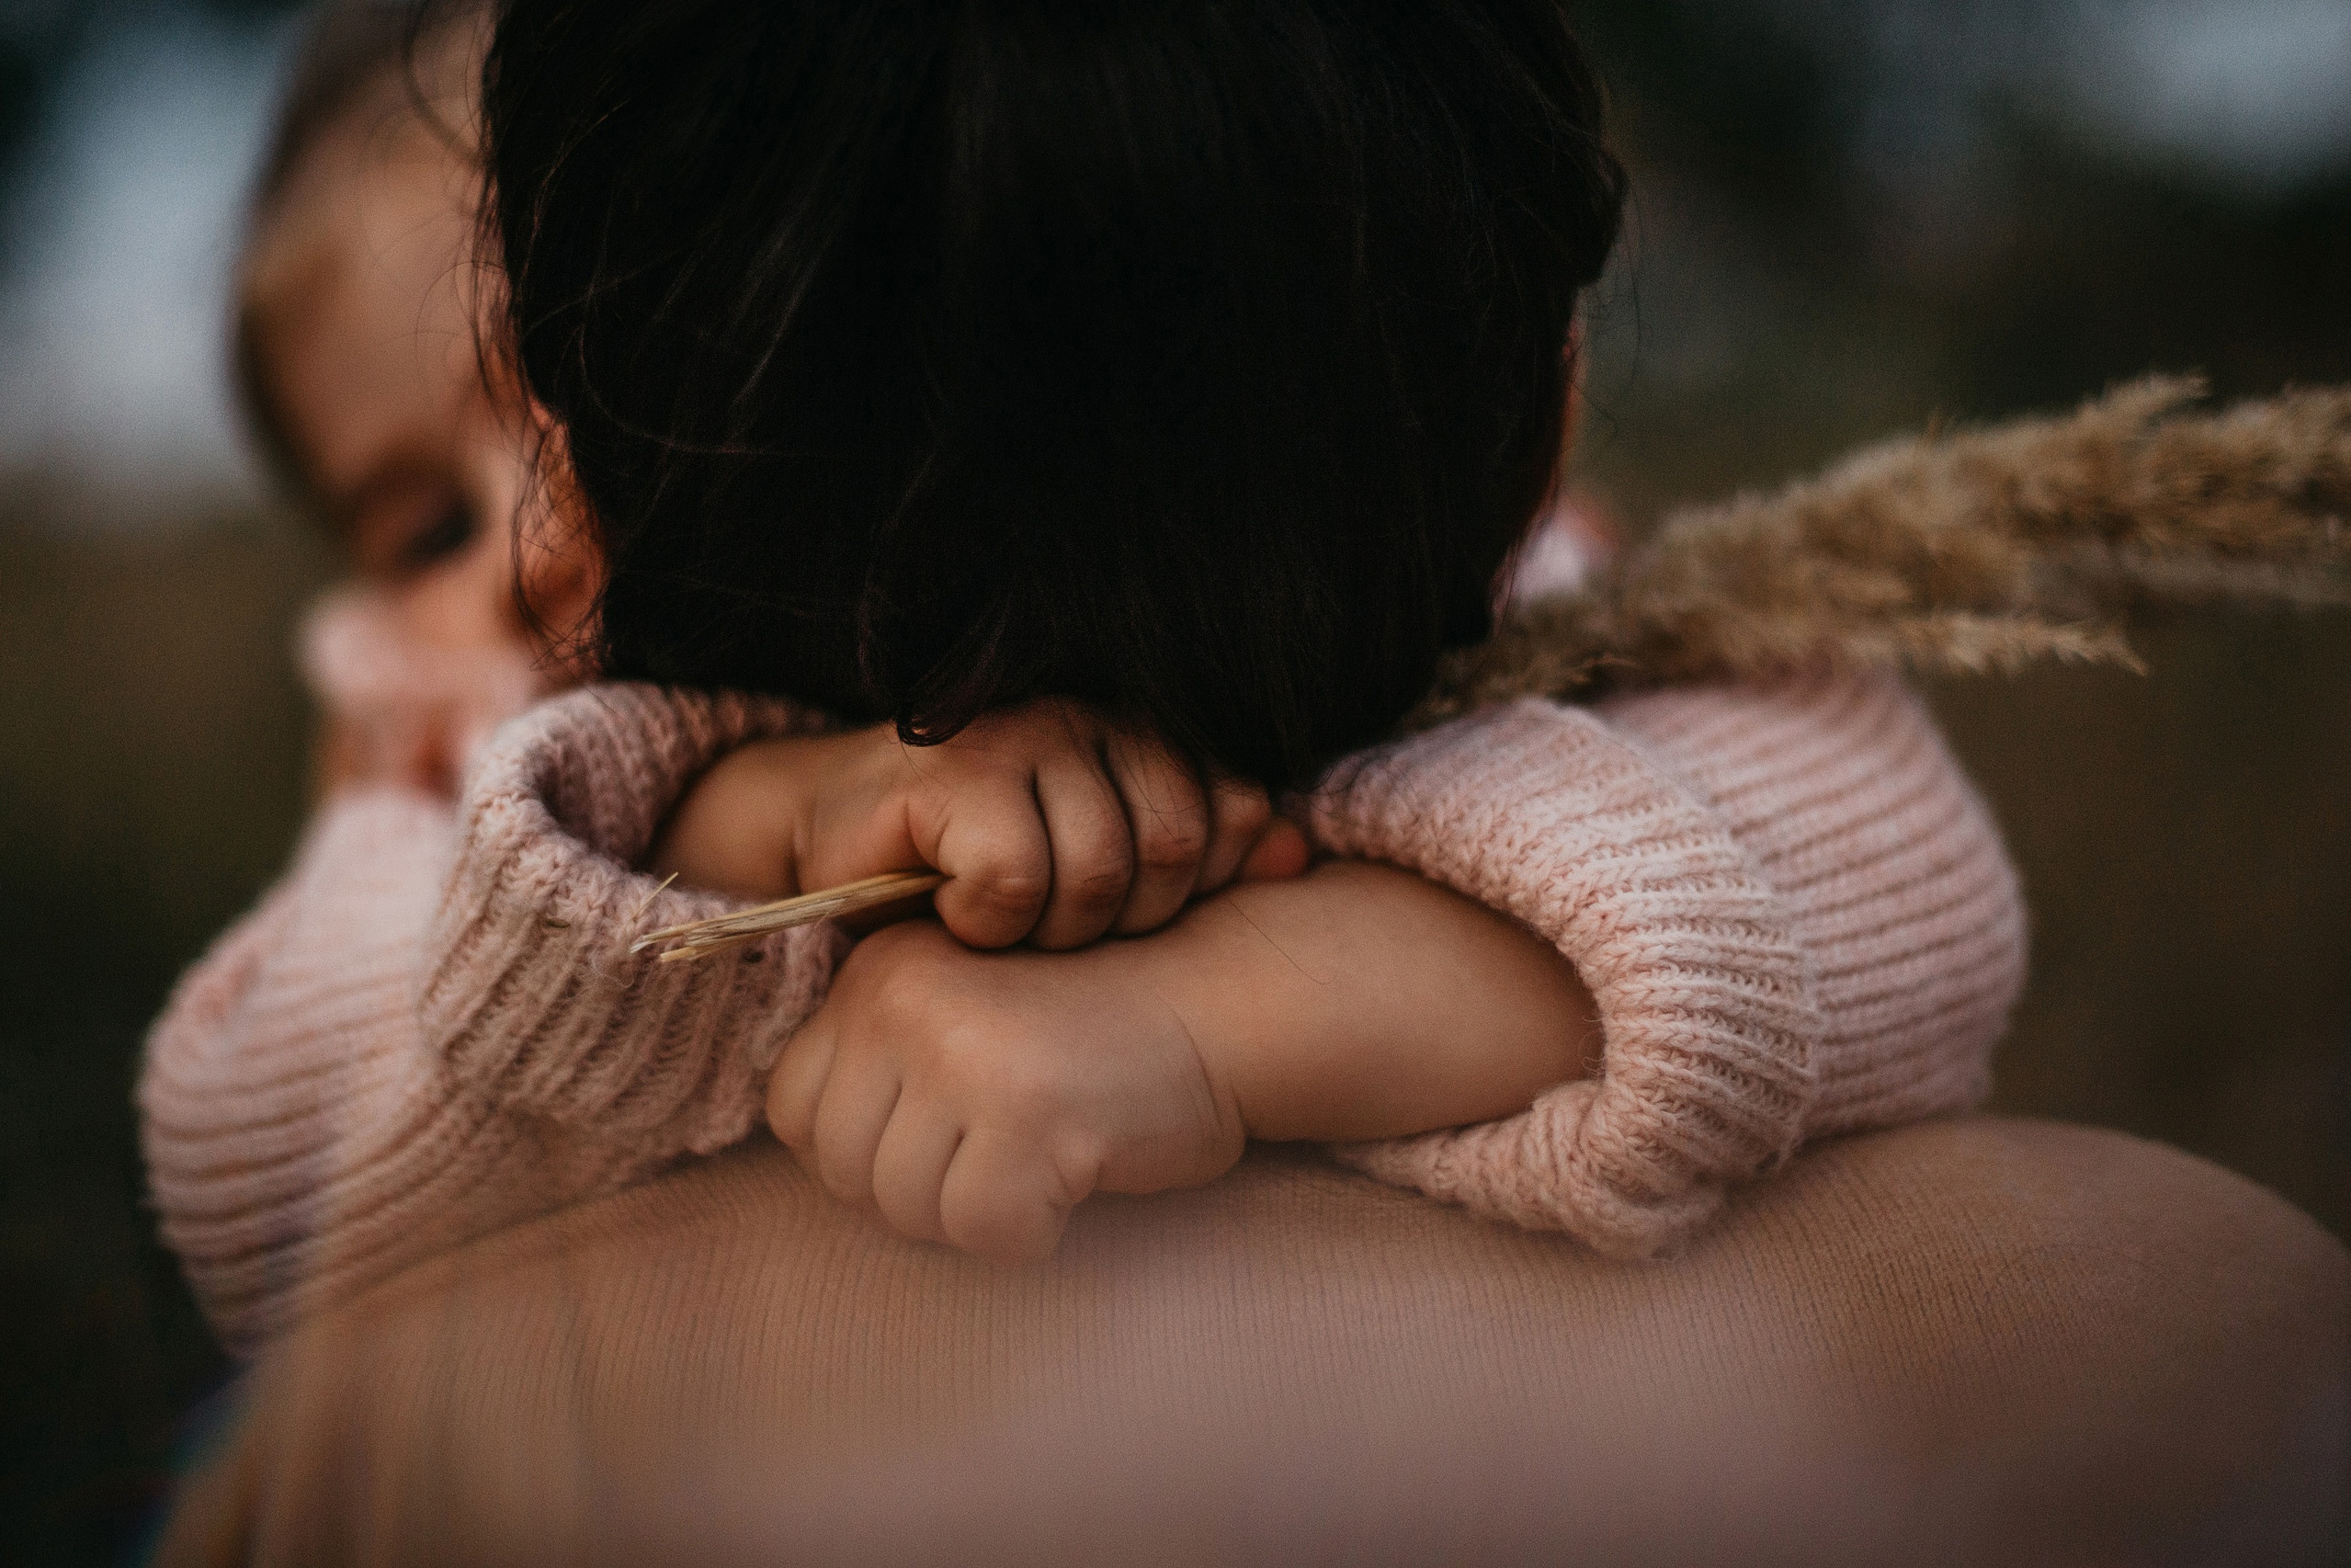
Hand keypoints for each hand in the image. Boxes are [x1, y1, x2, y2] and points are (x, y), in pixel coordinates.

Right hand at [651, 698, 1307, 948]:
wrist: (832, 844)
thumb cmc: (973, 869)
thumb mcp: (1099, 874)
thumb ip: (1199, 861)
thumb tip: (1292, 854)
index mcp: (1135, 733)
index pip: (1226, 812)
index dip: (1190, 889)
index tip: (1125, 919)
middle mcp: (1086, 716)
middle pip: (1170, 850)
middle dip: (1118, 923)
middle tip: (1051, 932)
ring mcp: (1019, 732)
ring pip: (1096, 870)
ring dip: (1047, 931)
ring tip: (1001, 923)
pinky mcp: (953, 769)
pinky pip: (1013, 878)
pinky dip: (984, 922)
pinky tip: (949, 909)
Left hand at [766, 919, 1246, 1261]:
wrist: (1227, 999)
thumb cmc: (1103, 1023)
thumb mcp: (968, 1009)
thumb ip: (890, 1062)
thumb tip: (826, 1166)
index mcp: (879, 969)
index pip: (794, 1106)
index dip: (861, 1149)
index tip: (941, 1141)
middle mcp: (902, 1001)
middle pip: (841, 1168)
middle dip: (917, 1191)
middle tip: (1002, 1158)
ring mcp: (959, 1055)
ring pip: (907, 1209)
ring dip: (978, 1212)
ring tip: (1046, 1156)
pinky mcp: (1023, 1113)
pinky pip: (983, 1230)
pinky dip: (1033, 1231)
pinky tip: (1077, 1177)